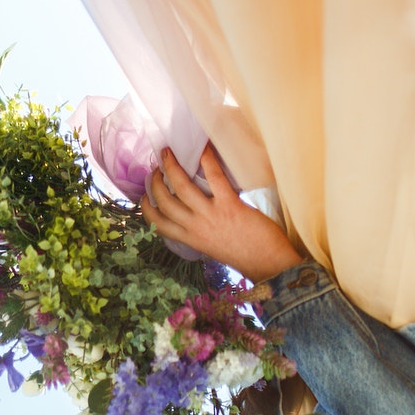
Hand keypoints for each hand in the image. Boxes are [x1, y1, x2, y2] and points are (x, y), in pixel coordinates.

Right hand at [141, 147, 303, 280]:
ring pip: (181, 186)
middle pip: (164, 201)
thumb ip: (200, 232)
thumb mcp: (213, 248)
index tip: (145, 195)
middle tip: (157, 167)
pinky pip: (213, 177)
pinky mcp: (229, 205)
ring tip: (168, 153)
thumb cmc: (245, 255)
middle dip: (156, 181)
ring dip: (171, 166)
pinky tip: (203, 148)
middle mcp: (196, 228)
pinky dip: (206, 160)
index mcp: (191, 239)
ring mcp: (211, 216)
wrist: (268, 265)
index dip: (147, 206)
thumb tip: (195, 212)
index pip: (158, 223)